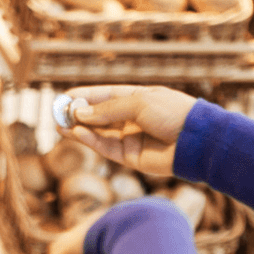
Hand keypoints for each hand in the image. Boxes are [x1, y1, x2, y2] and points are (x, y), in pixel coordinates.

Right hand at [59, 85, 196, 176]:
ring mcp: (130, 138)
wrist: (196, 141)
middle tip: (56, 113)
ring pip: (98, 133)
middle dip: (78, 114)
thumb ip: (108, 109)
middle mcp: (132, 118)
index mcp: (137, 98)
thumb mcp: (139, 103)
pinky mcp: (130, 157)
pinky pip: (105, 147)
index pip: (105, 96)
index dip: (84, 96)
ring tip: (60, 125)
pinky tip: (77, 133)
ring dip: (79, 129)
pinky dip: (90, 141)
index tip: (64, 97)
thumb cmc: (173, 114)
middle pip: (98, 116)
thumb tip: (81, 113)